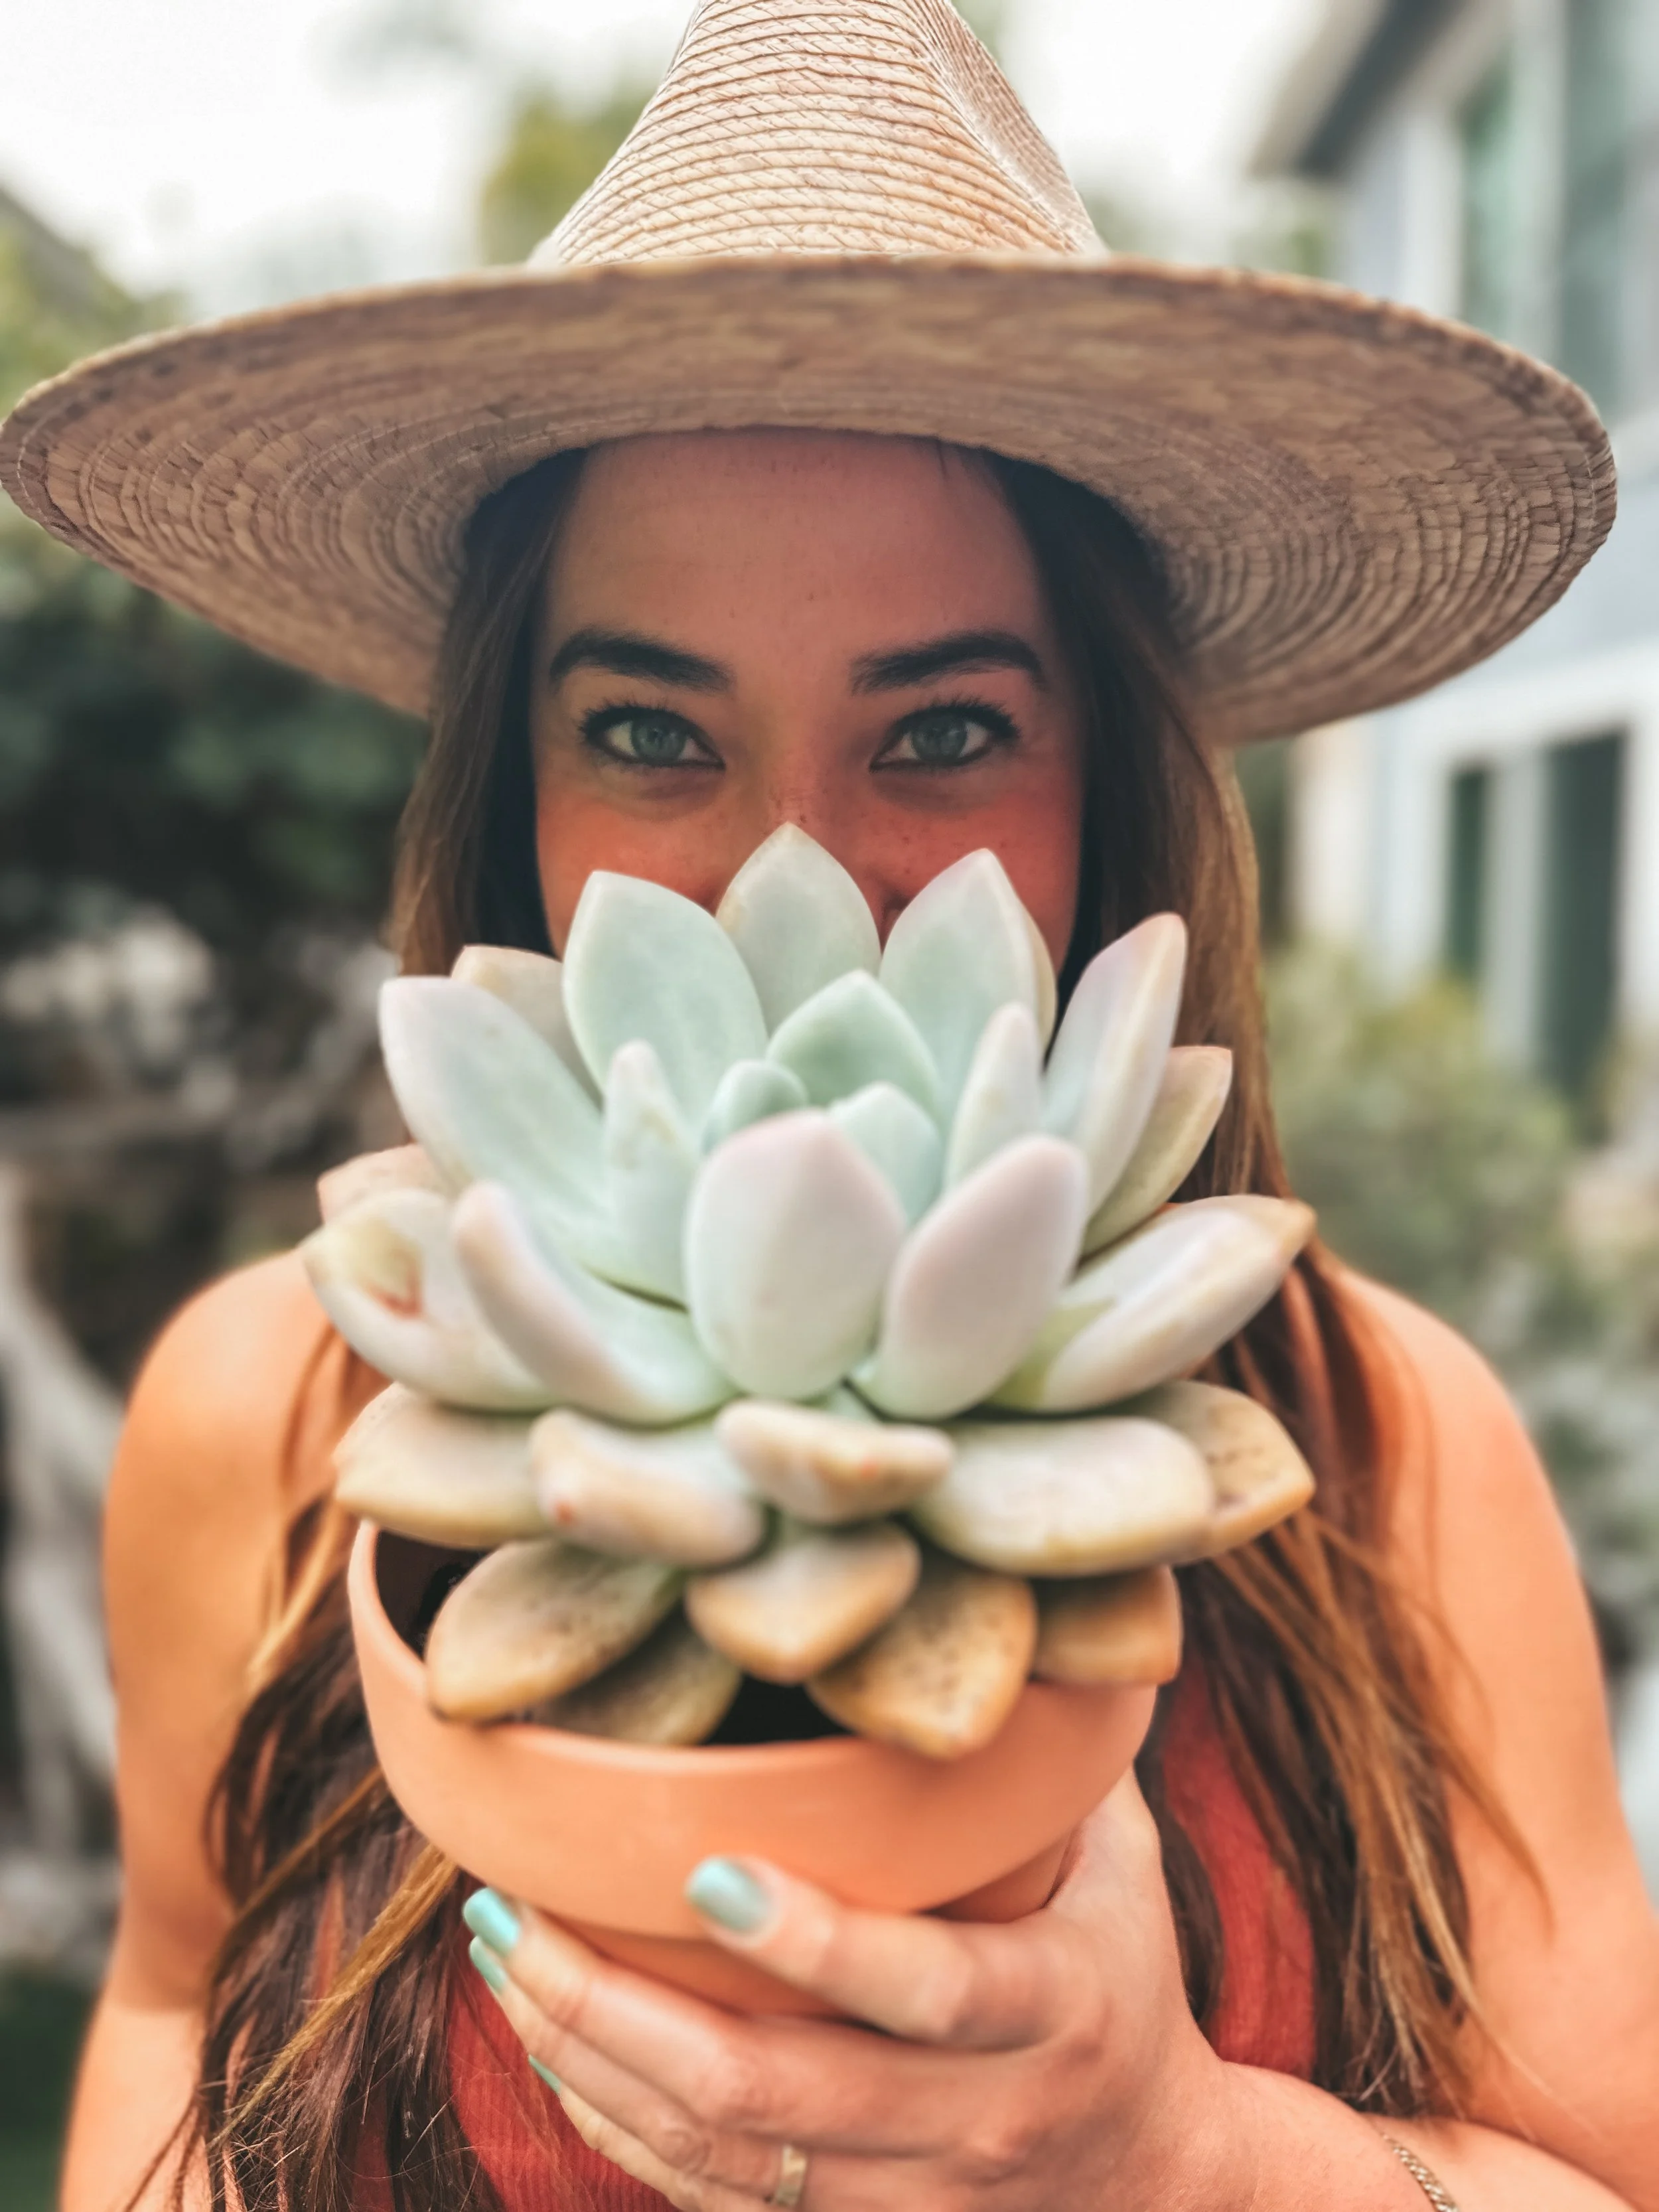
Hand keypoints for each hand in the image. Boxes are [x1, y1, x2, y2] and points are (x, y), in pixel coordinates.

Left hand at [463, 1773, 1251, 2210]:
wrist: (1158, 2185)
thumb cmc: (1122, 1976)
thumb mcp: (1122, 1866)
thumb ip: (1053, 1755)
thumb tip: (997, 1606)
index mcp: (1054, 2012)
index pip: (927, 1988)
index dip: (816, 1940)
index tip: (705, 1867)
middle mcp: (978, 2121)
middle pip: (777, 2090)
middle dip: (625, 2009)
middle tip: (518, 1911)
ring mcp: (911, 2203)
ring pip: (721, 2152)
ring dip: (593, 2057)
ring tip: (503, 1952)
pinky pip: (708, 2199)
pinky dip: (614, 2120)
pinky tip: (548, 2036)